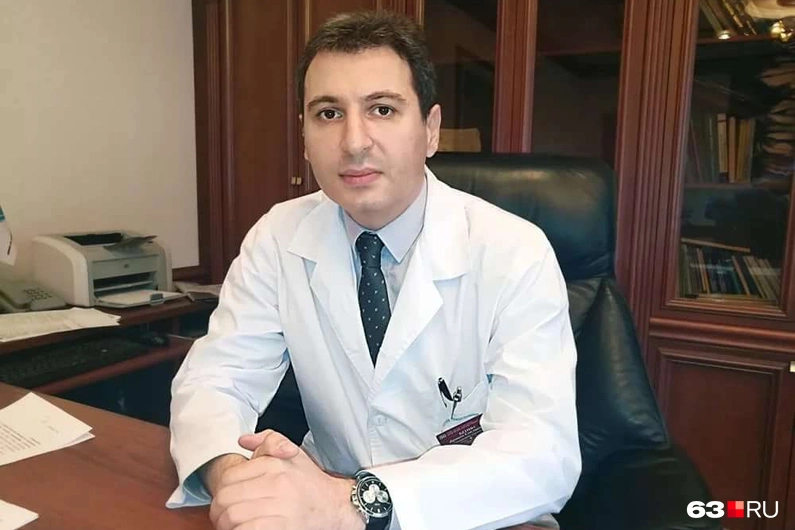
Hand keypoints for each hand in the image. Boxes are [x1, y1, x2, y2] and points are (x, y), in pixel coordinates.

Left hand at [208, 430, 363, 529]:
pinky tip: (246, 529)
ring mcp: (281, 507)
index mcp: (275, 465)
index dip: (222, 491)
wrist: (336, 507)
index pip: (229, 477)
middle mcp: (277, 483)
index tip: (227, 499)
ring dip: (227, 525)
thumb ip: (268, 441)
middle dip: (220, 511)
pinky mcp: (282, 527)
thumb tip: (244, 440)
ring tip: (234, 525)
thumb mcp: (294, 454)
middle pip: (226, 498)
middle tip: (225, 516)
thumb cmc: (311, 484)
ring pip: (233, 517)